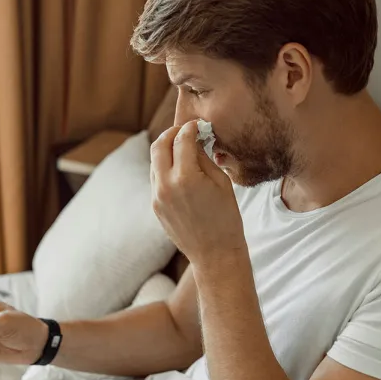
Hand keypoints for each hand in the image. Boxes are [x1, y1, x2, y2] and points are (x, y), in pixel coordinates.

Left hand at [150, 121, 245, 265]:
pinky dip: (165, 168)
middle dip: (171, 134)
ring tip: (183, 150)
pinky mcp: (155, 206)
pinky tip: (180, 170)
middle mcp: (166, 185)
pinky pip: (156, 179)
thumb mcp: (221, 182)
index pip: (181, 139)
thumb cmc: (226, 218)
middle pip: (158, 145)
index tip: (197, 126)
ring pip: (154, 162)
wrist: (214, 253)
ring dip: (166, 151)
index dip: (190, 128)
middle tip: (184, 131)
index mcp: (185, 177)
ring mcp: (157, 197)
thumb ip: (204, 158)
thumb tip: (195, 140)